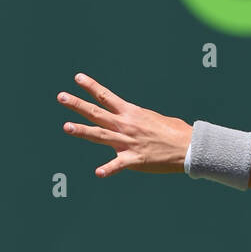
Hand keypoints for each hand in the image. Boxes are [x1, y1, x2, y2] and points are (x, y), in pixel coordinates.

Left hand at [58, 73, 192, 177]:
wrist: (189, 146)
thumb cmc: (176, 132)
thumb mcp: (154, 118)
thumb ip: (139, 120)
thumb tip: (136, 120)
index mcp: (131, 113)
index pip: (106, 96)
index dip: (91, 86)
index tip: (77, 78)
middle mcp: (126, 125)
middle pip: (96, 113)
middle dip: (77, 104)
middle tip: (61, 96)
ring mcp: (128, 142)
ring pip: (100, 135)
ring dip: (82, 131)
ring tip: (66, 127)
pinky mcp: (134, 159)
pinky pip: (118, 165)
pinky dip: (108, 169)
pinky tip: (98, 173)